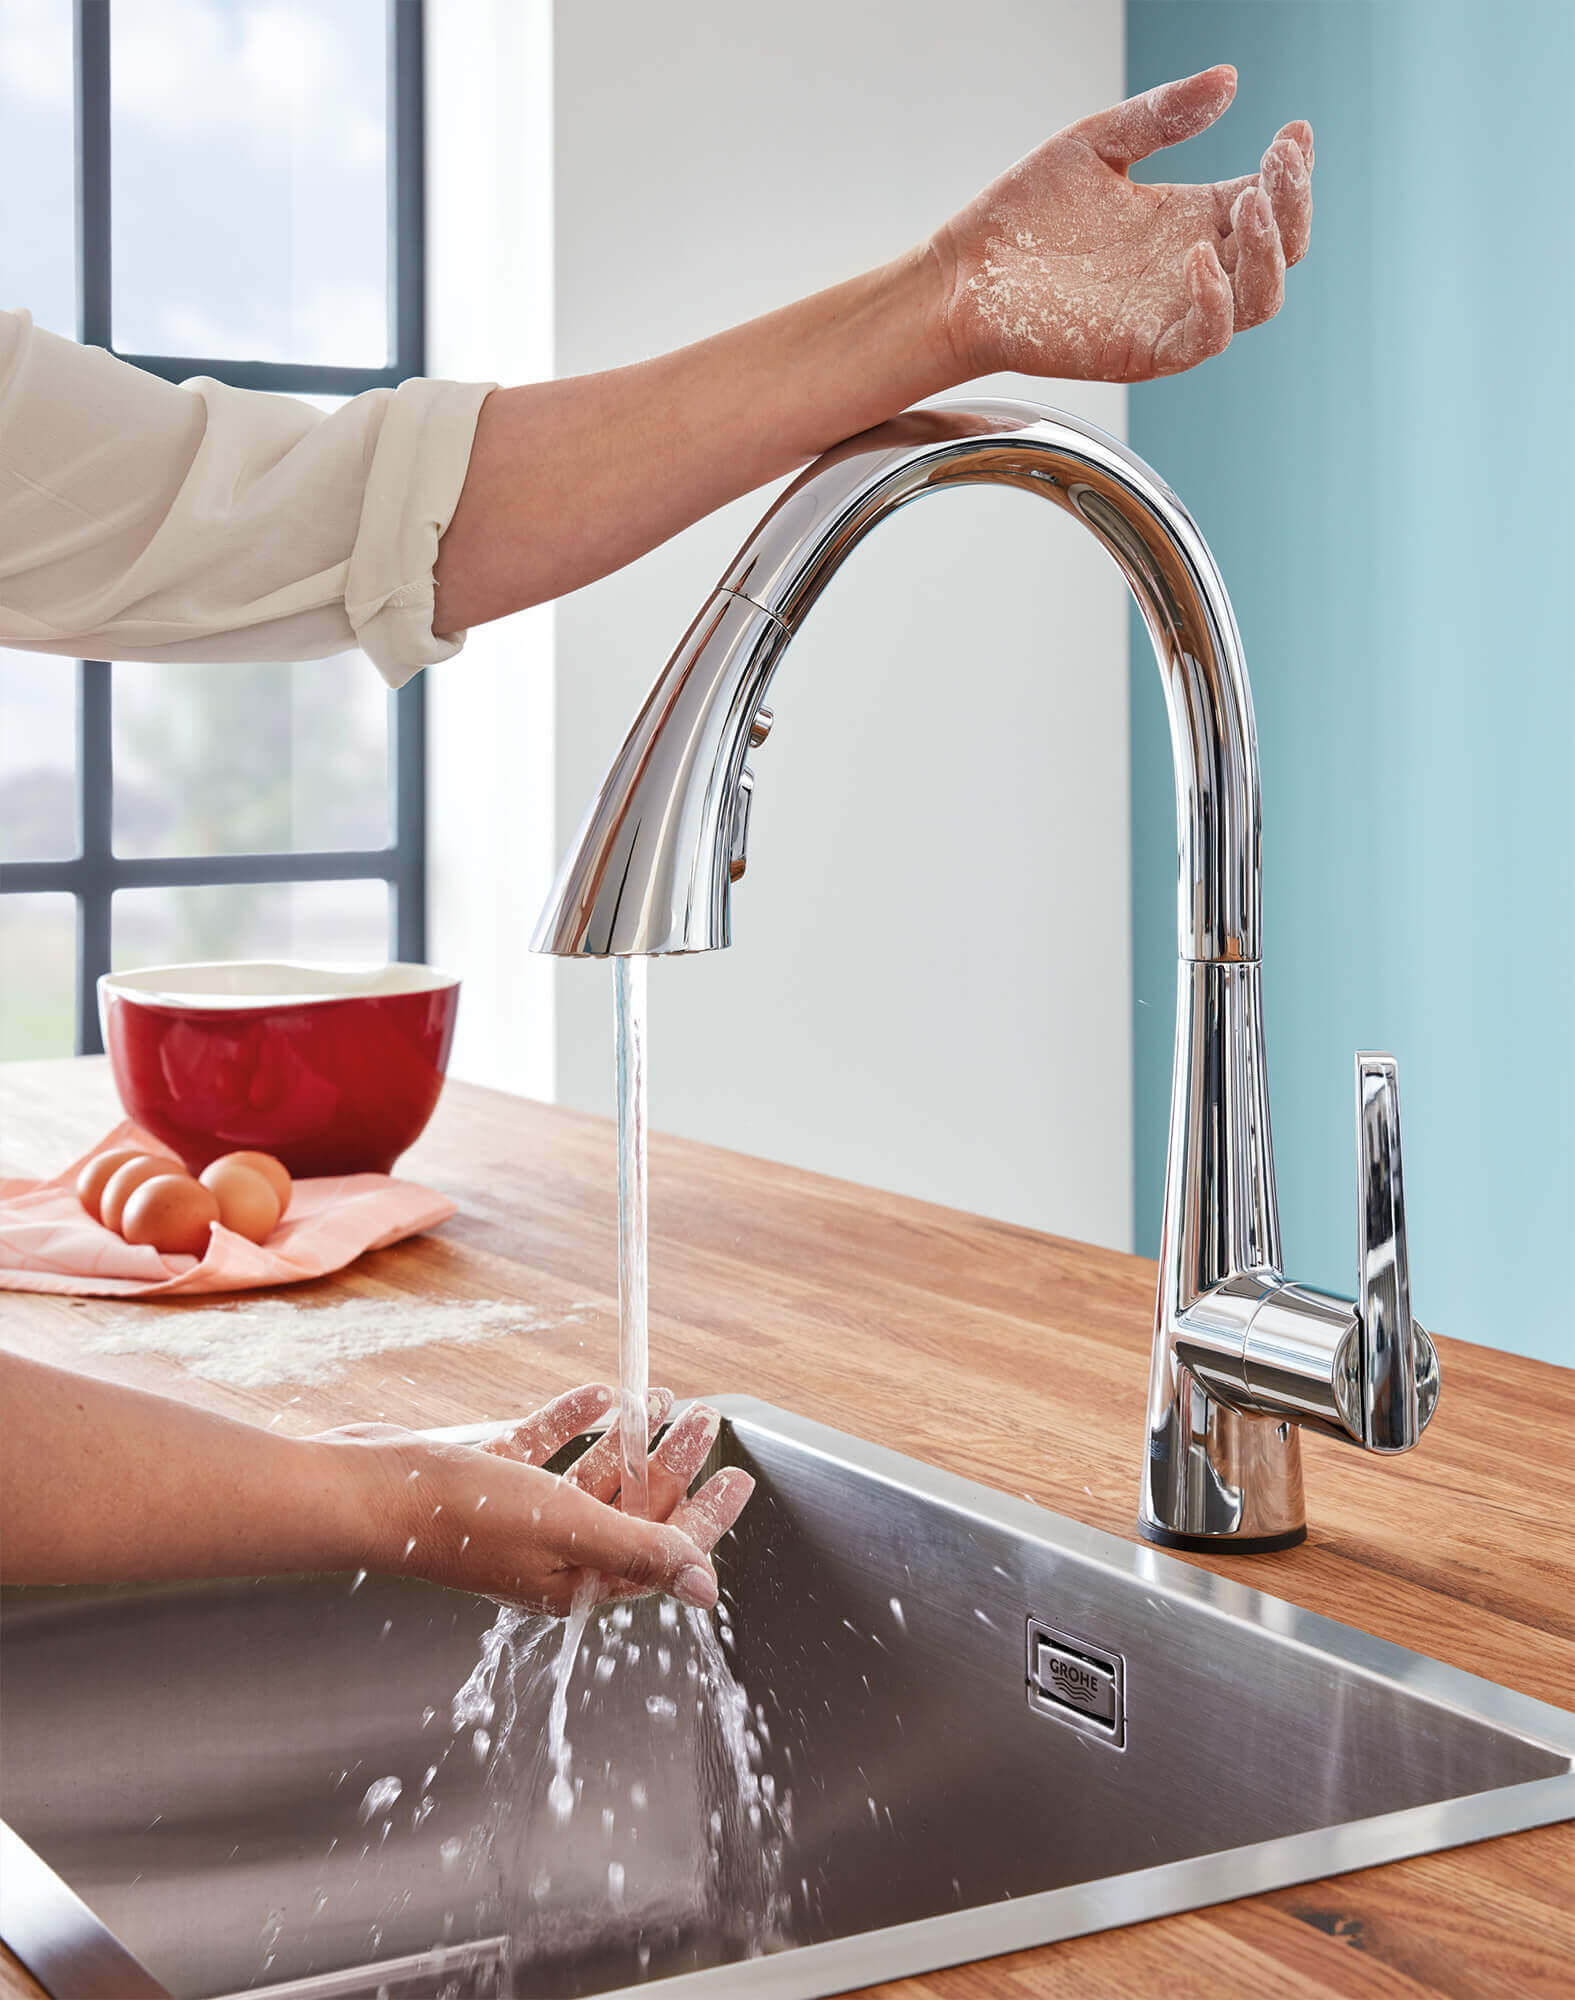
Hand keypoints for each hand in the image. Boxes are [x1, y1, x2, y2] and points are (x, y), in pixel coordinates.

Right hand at [318, 1383, 753, 1616]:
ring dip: (632, 1439)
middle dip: (675, 1465)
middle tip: (706, 1417)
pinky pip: (545, 1451)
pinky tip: (598, 1395)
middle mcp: (550, 1555)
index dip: (705, 1518)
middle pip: (631, 1510)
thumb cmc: (460, 1517)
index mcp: (574, 1582)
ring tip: (666, 1398)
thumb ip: (640, 1551)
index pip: (659, 1554)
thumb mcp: (567, 1528)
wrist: (367, 1490)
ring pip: (593, 1477)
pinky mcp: (487, 1481)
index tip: (739, 1476)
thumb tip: (707, 1588)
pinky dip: (573, 1423)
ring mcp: (517, 1517)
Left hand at [930, 65, 1312, 382]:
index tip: (1295, 133)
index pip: (1268, 200)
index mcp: (1189, 217)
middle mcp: (1190, 268)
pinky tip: (1198, 258)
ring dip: (1269, 254)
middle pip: (1280, 252)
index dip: (1292, 171)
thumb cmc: (1021, 216)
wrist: (963, 275)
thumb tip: (1228, 79)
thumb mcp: (1096, 145)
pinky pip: (1204, 339)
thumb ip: (1161, 116)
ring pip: (1258, 300)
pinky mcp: (1142, 349)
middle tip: (1280, 164)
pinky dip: (1215, 304)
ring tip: (1249, 203)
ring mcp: (1170, 312)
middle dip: (1293, 206)